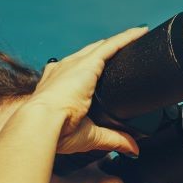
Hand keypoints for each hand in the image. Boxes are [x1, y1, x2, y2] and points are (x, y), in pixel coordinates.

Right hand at [31, 26, 147, 155]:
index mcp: (58, 86)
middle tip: (126, 48)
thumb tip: (132, 150)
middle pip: (91, 55)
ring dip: (121, 41)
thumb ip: (112, 139)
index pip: (78, 72)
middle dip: (107, 50)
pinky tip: (140, 33)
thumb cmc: (56, 131)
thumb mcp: (89, 136)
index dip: (92, 68)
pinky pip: (112, 46)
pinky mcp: (87, 63)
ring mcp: (75, 64)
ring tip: (138, 35)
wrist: (42, 123)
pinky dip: (127, 38)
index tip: (102, 69)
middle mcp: (64, 70)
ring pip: (103, 47)